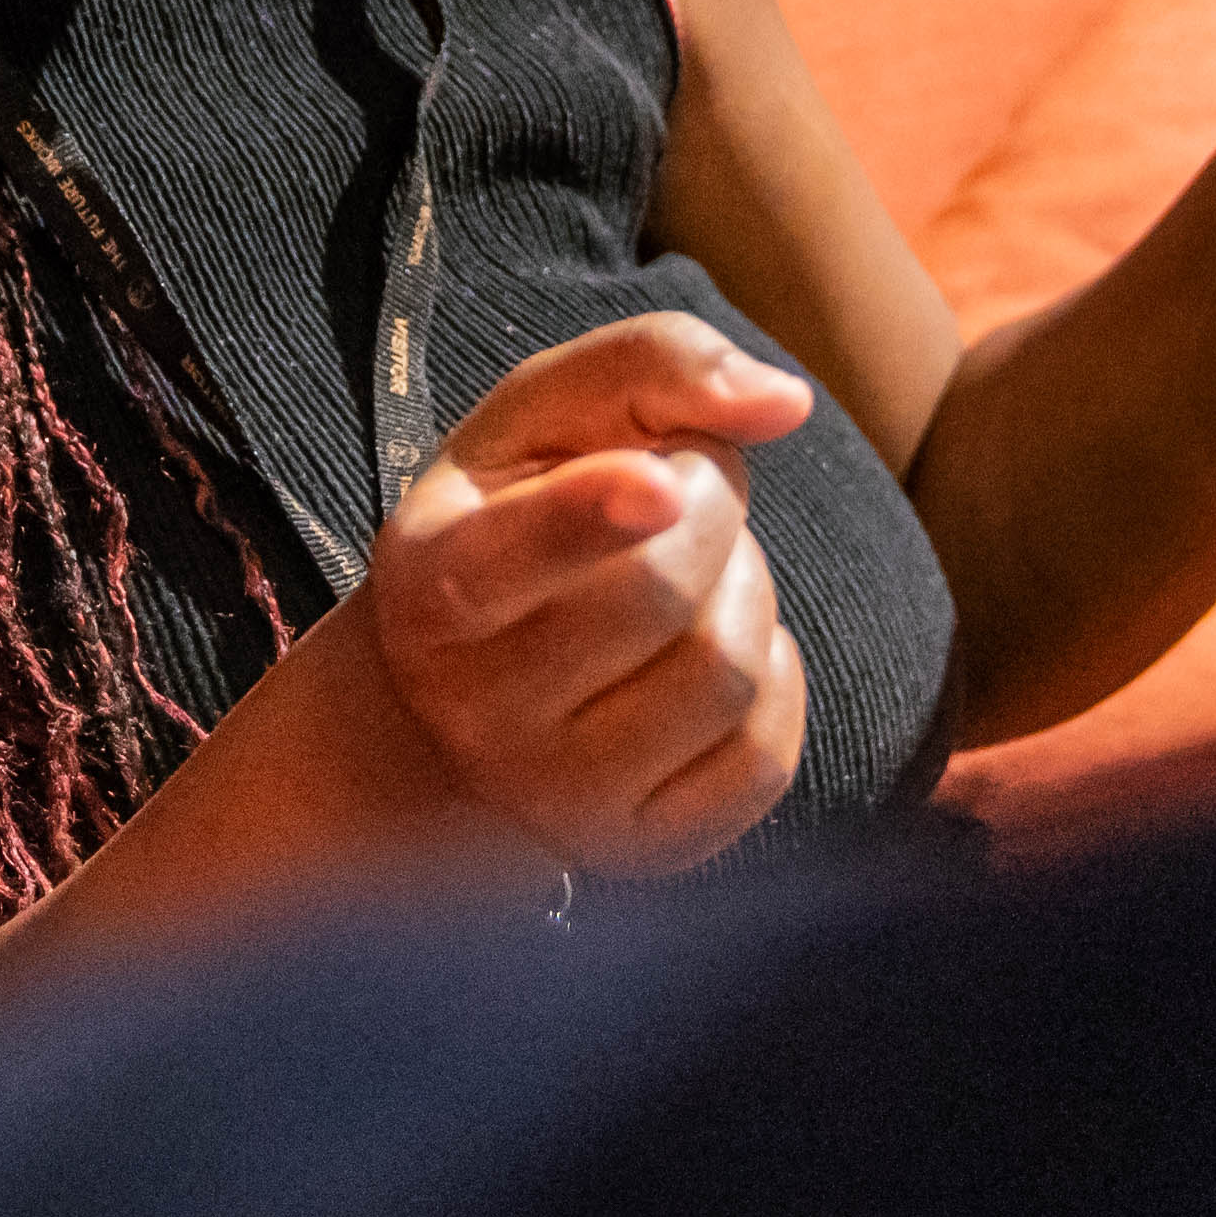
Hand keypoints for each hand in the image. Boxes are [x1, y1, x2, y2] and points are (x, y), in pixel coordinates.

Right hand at [363, 313, 812, 878]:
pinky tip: (711, 650)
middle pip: (662, 591)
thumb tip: (785, 402)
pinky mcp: (639, 852)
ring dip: (746, 588)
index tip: (661, 485)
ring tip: (692, 574)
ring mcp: (556, 797)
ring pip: (726, 670)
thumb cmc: (520, 515)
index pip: (508, 561)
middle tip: (682, 489)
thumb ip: (652, 364)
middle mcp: (477, 709)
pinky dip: (775, 677)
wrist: (472, 686)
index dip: (589, 518)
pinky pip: (767, 756)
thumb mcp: (544, 417)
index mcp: (430, 585)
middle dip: (713, 505)